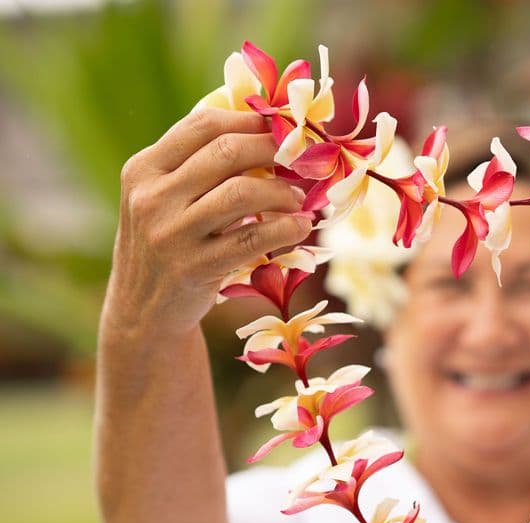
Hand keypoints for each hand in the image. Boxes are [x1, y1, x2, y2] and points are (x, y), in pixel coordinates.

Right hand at [104, 108, 309, 338]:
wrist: (143, 309)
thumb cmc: (168, 243)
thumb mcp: (163, 198)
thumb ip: (198, 164)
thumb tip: (263, 124)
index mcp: (144, 169)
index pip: (203, 124)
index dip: (250, 120)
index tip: (281, 126)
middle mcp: (152, 197)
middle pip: (227, 152)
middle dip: (273, 150)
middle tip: (301, 159)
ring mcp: (171, 233)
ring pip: (242, 192)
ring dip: (282, 191)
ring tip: (298, 199)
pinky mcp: (195, 267)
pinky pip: (253, 238)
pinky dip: (286, 228)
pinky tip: (300, 226)